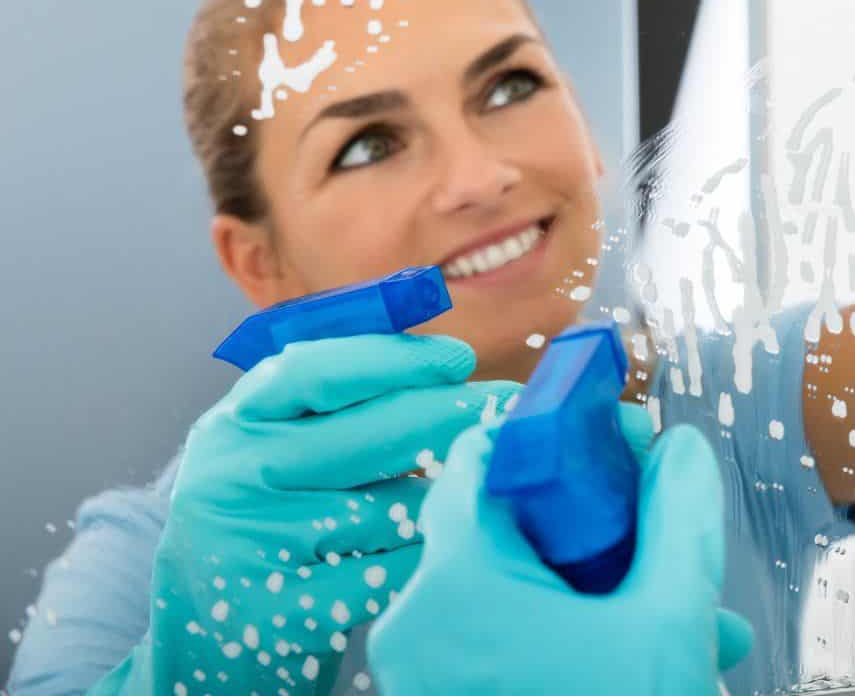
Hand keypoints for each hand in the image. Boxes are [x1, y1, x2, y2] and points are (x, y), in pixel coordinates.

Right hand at [88, 334, 513, 694]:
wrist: (204, 644)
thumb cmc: (266, 525)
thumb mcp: (275, 448)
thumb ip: (338, 397)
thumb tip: (444, 354)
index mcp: (233, 424)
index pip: (318, 369)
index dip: (396, 358)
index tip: (458, 358)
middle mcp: (232, 478)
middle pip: (373, 432)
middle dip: (453, 415)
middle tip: (506, 407)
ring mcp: (255, 546)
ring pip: (393, 505)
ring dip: (442, 496)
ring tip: (462, 488)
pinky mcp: (284, 611)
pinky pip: (393, 569)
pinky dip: (427, 556)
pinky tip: (441, 549)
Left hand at [367, 418, 752, 694]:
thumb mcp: (668, 618)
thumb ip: (679, 519)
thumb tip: (681, 453)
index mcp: (452, 588)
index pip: (482, 457)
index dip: (559, 434)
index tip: (621, 438)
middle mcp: (417, 629)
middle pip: (508, 524)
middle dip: (604, 521)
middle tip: (668, 525)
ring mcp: (427, 678)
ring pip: (517, 590)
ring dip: (606, 586)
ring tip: (691, 615)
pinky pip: (509, 642)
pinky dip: (577, 633)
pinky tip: (656, 653)